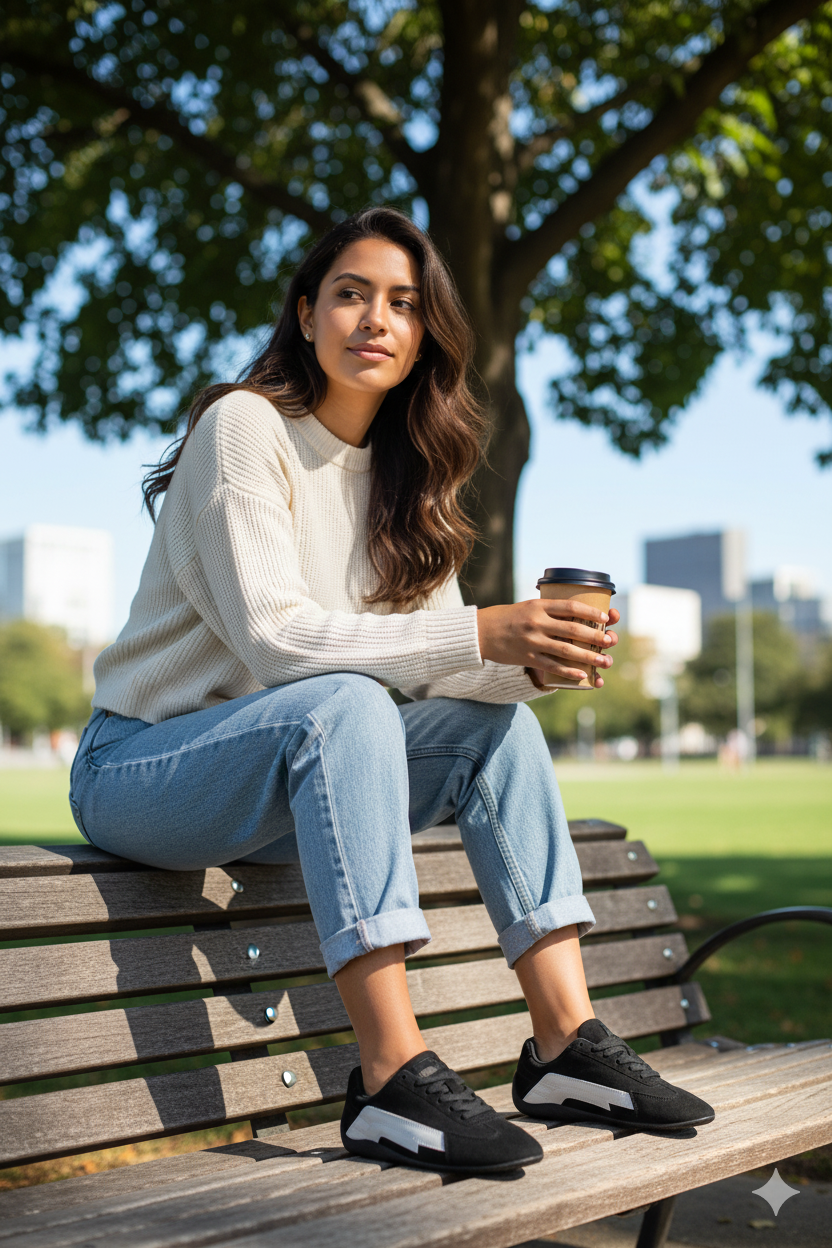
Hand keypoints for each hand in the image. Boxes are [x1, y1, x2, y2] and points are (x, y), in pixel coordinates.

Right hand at [477, 600, 619, 687]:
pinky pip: (551, 666)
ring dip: (588, 656)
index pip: (571, 607)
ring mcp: (532, 641)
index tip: (605, 616)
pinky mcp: (527, 657)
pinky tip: (582, 674)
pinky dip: (568, 671)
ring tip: (604, 661)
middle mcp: (536, 623)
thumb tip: (576, 615)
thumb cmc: (508, 618)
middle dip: (595, 636)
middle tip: (610, 641)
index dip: (591, 612)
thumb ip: (549, 611)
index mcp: (538, 606)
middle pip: (573, 629)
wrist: (481, 632)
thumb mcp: (528, 607)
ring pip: (566, 650)